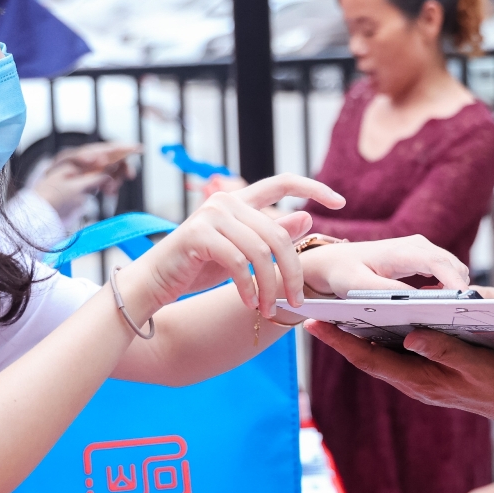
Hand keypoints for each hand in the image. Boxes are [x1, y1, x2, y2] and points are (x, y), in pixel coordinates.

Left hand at [33, 142, 140, 217]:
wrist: (40, 213)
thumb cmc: (52, 198)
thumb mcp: (75, 188)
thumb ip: (94, 177)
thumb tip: (112, 166)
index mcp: (75, 159)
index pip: (101, 150)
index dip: (120, 149)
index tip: (136, 148)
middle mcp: (80, 163)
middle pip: (107, 158)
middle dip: (120, 166)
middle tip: (130, 176)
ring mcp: (83, 172)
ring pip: (107, 169)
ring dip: (115, 177)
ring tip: (112, 190)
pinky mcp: (85, 182)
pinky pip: (103, 178)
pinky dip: (110, 183)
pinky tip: (110, 191)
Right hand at [127, 175, 343, 318]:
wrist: (152, 284)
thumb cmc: (197, 269)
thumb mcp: (242, 254)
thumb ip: (272, 236)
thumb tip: (307, 216)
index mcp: (238, 201)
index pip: (282, 182)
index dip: (313, 186)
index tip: (340, 201)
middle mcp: (225, 202)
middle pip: (276, 232)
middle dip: (292, 271)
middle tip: (296, 301)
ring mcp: (210, 215)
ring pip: (260, 251)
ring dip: (270, 286)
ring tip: (270, 310)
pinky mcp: (197, 235)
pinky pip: (238, 262)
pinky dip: (248, 288)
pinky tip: (250, 304)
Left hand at [300, 235, 470, 298]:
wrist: (336, 261)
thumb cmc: (344, 273)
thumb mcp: (360, 286)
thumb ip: (389, 291)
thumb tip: (417, 300)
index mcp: (403, 251)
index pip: (440, 264)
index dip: (455, 283)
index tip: (464, 303)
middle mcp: (418, 245)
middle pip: (454, 267)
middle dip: (458, 290)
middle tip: (451, 317)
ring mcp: (422, 248)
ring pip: (454, 269)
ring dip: (453, 289)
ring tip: (438, 311)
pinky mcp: (423, 255)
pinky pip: (446, 270)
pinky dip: (447, 286)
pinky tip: (431, 301)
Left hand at [306, 322, 493, 433]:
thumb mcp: (480, 364)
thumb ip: (446, 350)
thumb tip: (409, 336)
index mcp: (421, 380)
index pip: (369, 359)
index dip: (340, 342)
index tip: (313, 323)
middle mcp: (417, 382)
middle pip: (369, 358)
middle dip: (341, 337)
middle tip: (314, 314)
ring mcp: (426, 381)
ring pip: (383, 358)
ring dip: (360, 338)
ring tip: (338, 314)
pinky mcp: (436, 376)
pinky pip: (400, 357)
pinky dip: (384, 340)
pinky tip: (383, 324)